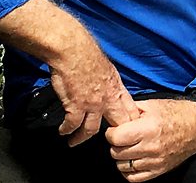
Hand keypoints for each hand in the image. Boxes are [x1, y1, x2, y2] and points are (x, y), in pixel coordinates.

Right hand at [0, 0, 140, 146]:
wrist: (73, 50)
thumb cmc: (87, 55)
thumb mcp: (107, 69)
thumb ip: (109, 83)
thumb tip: (108, 89)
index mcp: (117, 88)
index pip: (131, 110)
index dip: (131, 122)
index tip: (131, 131)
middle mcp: (108, 98)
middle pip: (118, 123)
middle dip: (116, 136)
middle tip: (110, 145)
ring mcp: (92, 103)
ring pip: (92, 130)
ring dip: (82, 138)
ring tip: (75, 142)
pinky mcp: (76, 105)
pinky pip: (72, 124)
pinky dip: (67, 130)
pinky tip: (63, 132)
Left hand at [106, 99, 195, 181]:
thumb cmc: (176, 113)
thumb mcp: (152, 105)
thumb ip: (131, 110)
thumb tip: (114, 115)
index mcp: (148, 128)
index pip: (115, 138)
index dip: (111, 133)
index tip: (114, 130)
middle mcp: (151, 147)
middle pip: (116, 152)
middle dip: (116, 144)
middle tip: (123, 137)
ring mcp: (155, 161)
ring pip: (123, 166)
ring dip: (122, 157)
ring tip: (128, 148)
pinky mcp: (159, 170)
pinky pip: (134, 177)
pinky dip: (129, 170)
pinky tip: (133, 160)